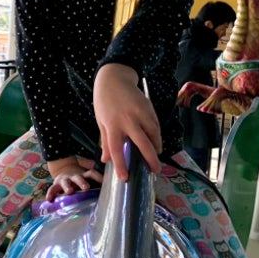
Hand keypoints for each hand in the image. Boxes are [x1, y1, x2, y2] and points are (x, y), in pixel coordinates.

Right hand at [45, 158, 103, 201]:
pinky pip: (52, 189)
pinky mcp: (56, 184)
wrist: (65, 170)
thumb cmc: (80, 180)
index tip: (104, 182)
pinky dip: (50, 194)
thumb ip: (96, 186)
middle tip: (86, 188)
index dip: (98, 177)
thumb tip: (110, 196)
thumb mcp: (87, 179)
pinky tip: (49, 200)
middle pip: (79, 178)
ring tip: (69, 192)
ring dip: (67, 187)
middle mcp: (75, 176)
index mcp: (84, 175)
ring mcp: (65, 180)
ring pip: (66, 182)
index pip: (92, 174)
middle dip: (82, 182)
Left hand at [93, 63, 161, 180]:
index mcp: (112, 125)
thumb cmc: (104, 102)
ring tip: (156, 157)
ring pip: (154, 135)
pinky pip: (156, 126)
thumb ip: (106, 141)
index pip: (116, 150)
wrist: (114, 79)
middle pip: (142, 144)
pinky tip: (156, 143)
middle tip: (155, 171)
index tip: (125, 178)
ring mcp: (140, 114)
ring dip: (156, 148)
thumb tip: (106, 160)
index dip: (121, 166)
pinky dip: (157, 136)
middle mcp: (127, 120)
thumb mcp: (101, 121)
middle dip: (150, 160)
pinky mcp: (149, 108)